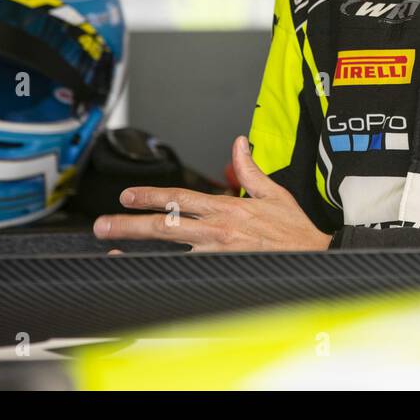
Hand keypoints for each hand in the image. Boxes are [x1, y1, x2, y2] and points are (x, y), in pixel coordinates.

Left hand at [92, 136, 332, 252]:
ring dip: (138, 253)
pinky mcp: (223, 272)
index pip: (181, 197)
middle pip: (166, 225)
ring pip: (170, 252)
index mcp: (228, 208)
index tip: (128, 195)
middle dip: (131, 224)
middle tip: (103, 225)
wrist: (316, 258)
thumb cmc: (295, 230)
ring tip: (111, 254)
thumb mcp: (274, 193)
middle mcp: (218, 231)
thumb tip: (239, 143)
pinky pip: (185, 273)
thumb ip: (250, 169)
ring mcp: (218, 254)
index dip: (151, 195)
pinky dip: (162, 274)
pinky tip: (144, 275)